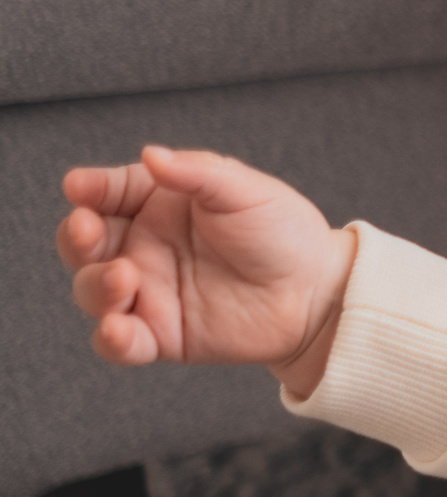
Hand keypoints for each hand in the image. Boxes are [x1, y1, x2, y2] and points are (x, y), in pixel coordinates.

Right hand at [57, 145, 355, 394]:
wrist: (319, 290)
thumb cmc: (283, 232)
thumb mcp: (243, 190)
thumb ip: (196, 172)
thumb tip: (152, 154)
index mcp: (158, 204)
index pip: (107, 193)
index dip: (89, 190)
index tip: (80, 188)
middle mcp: (145, 248)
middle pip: (85, 243)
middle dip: (76, 237)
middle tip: (87, 230)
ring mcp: (149, 293)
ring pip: (93, 291)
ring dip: (94, 285)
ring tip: (123, 277)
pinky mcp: (162, 336)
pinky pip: (121, 343)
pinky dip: (112, 338)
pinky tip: (119, 328)